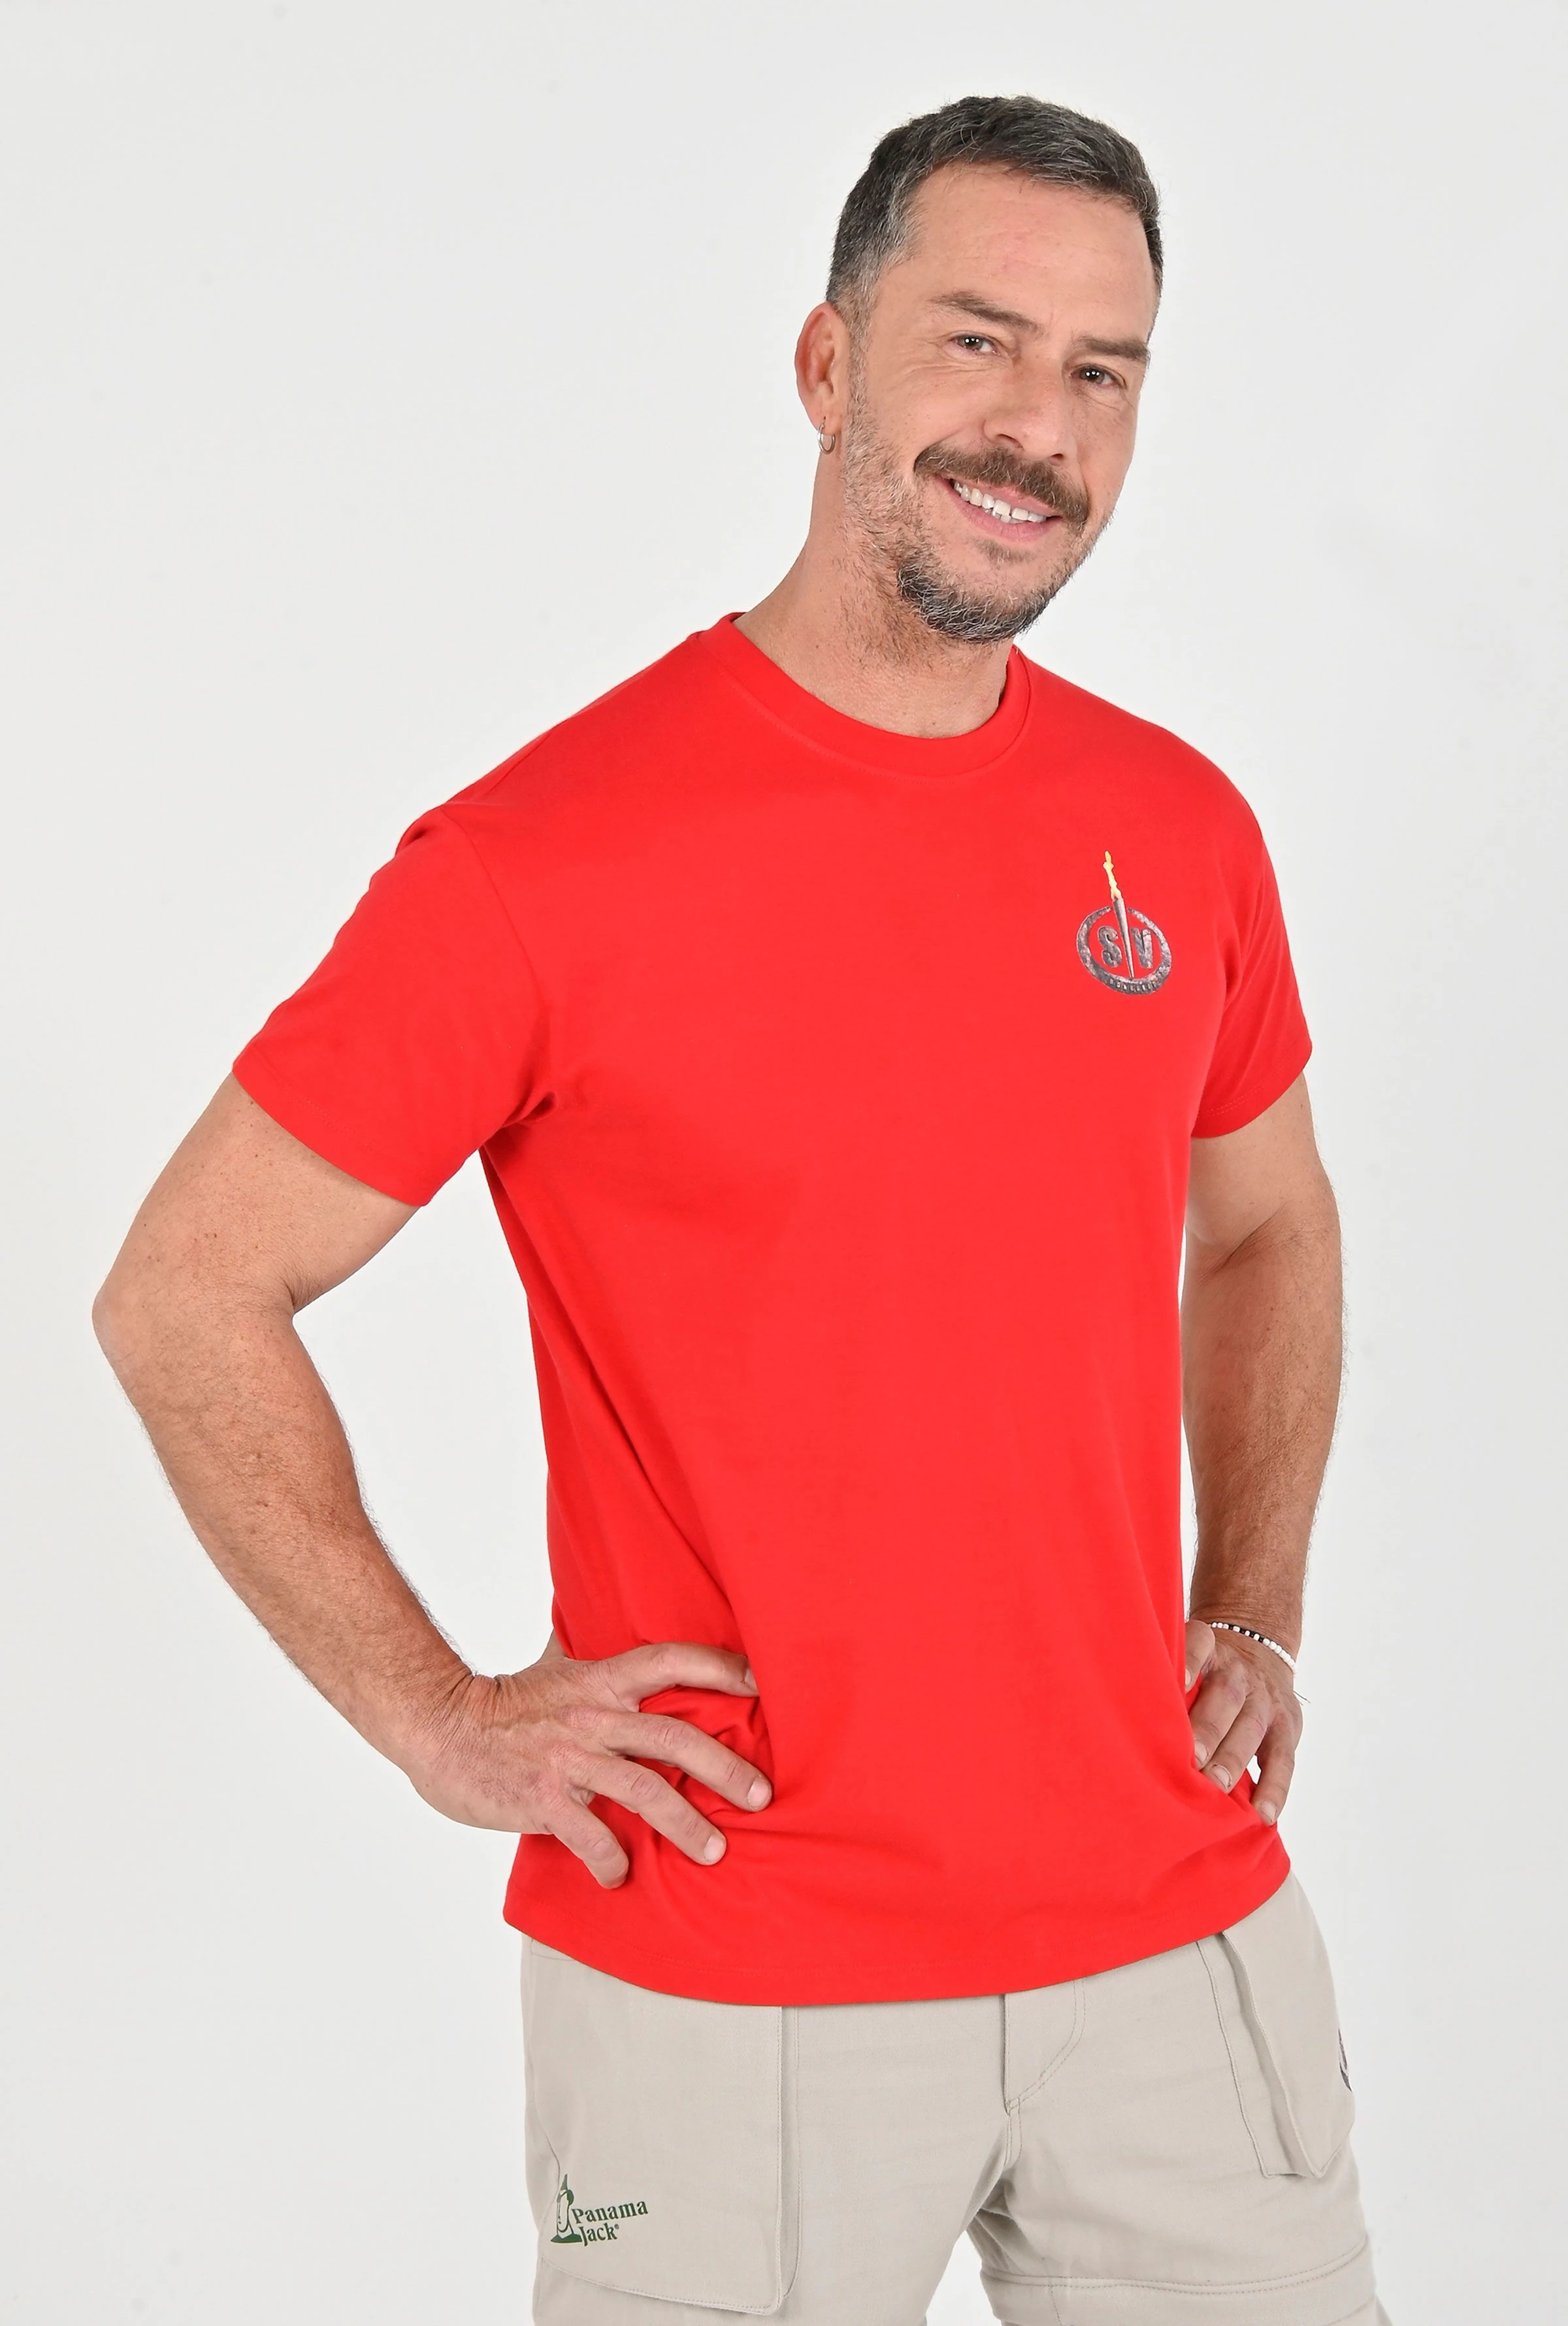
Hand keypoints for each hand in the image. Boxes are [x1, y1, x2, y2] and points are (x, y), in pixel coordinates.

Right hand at [401, 1639, 769, 1887]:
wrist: (438, 1725)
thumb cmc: (499, 1702)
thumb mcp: (553, 1665)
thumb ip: (589, 1652)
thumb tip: (604, 1619)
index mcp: (599, 1680)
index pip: (669, 1660)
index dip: (718, 1667)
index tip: (761, 1684)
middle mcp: (592, 1716)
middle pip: (675, 1737)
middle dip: (725, 1768)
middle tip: (761, 1797)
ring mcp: (569, 1759)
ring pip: (645, 1791)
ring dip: (686, 1825)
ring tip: (715, 1851)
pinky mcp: (543, 1799)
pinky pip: (590, 1836)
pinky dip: (611, 1861)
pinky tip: (619, 1876)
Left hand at [1184, 1618, 1301, 1825]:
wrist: (1262, 1653)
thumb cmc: (1207, 1672)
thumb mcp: (1194, 1660)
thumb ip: (1169, 1680)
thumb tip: (1120, 1716)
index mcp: (1210, 1650)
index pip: (1200, 1644)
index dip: (1189, 1660)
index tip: (1175, 1681)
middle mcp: (1238, 1671)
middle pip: (1225, 1696)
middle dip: (1208, 1728)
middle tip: (1192, 1759)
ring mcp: (1265, 1698)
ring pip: (1251, 1726)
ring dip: (1234, 1757)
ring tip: (1218, 1785)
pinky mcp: (1287, 1726)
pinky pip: (1283, 1758)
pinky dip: (1275, 1787)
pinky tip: (1264, 1812)